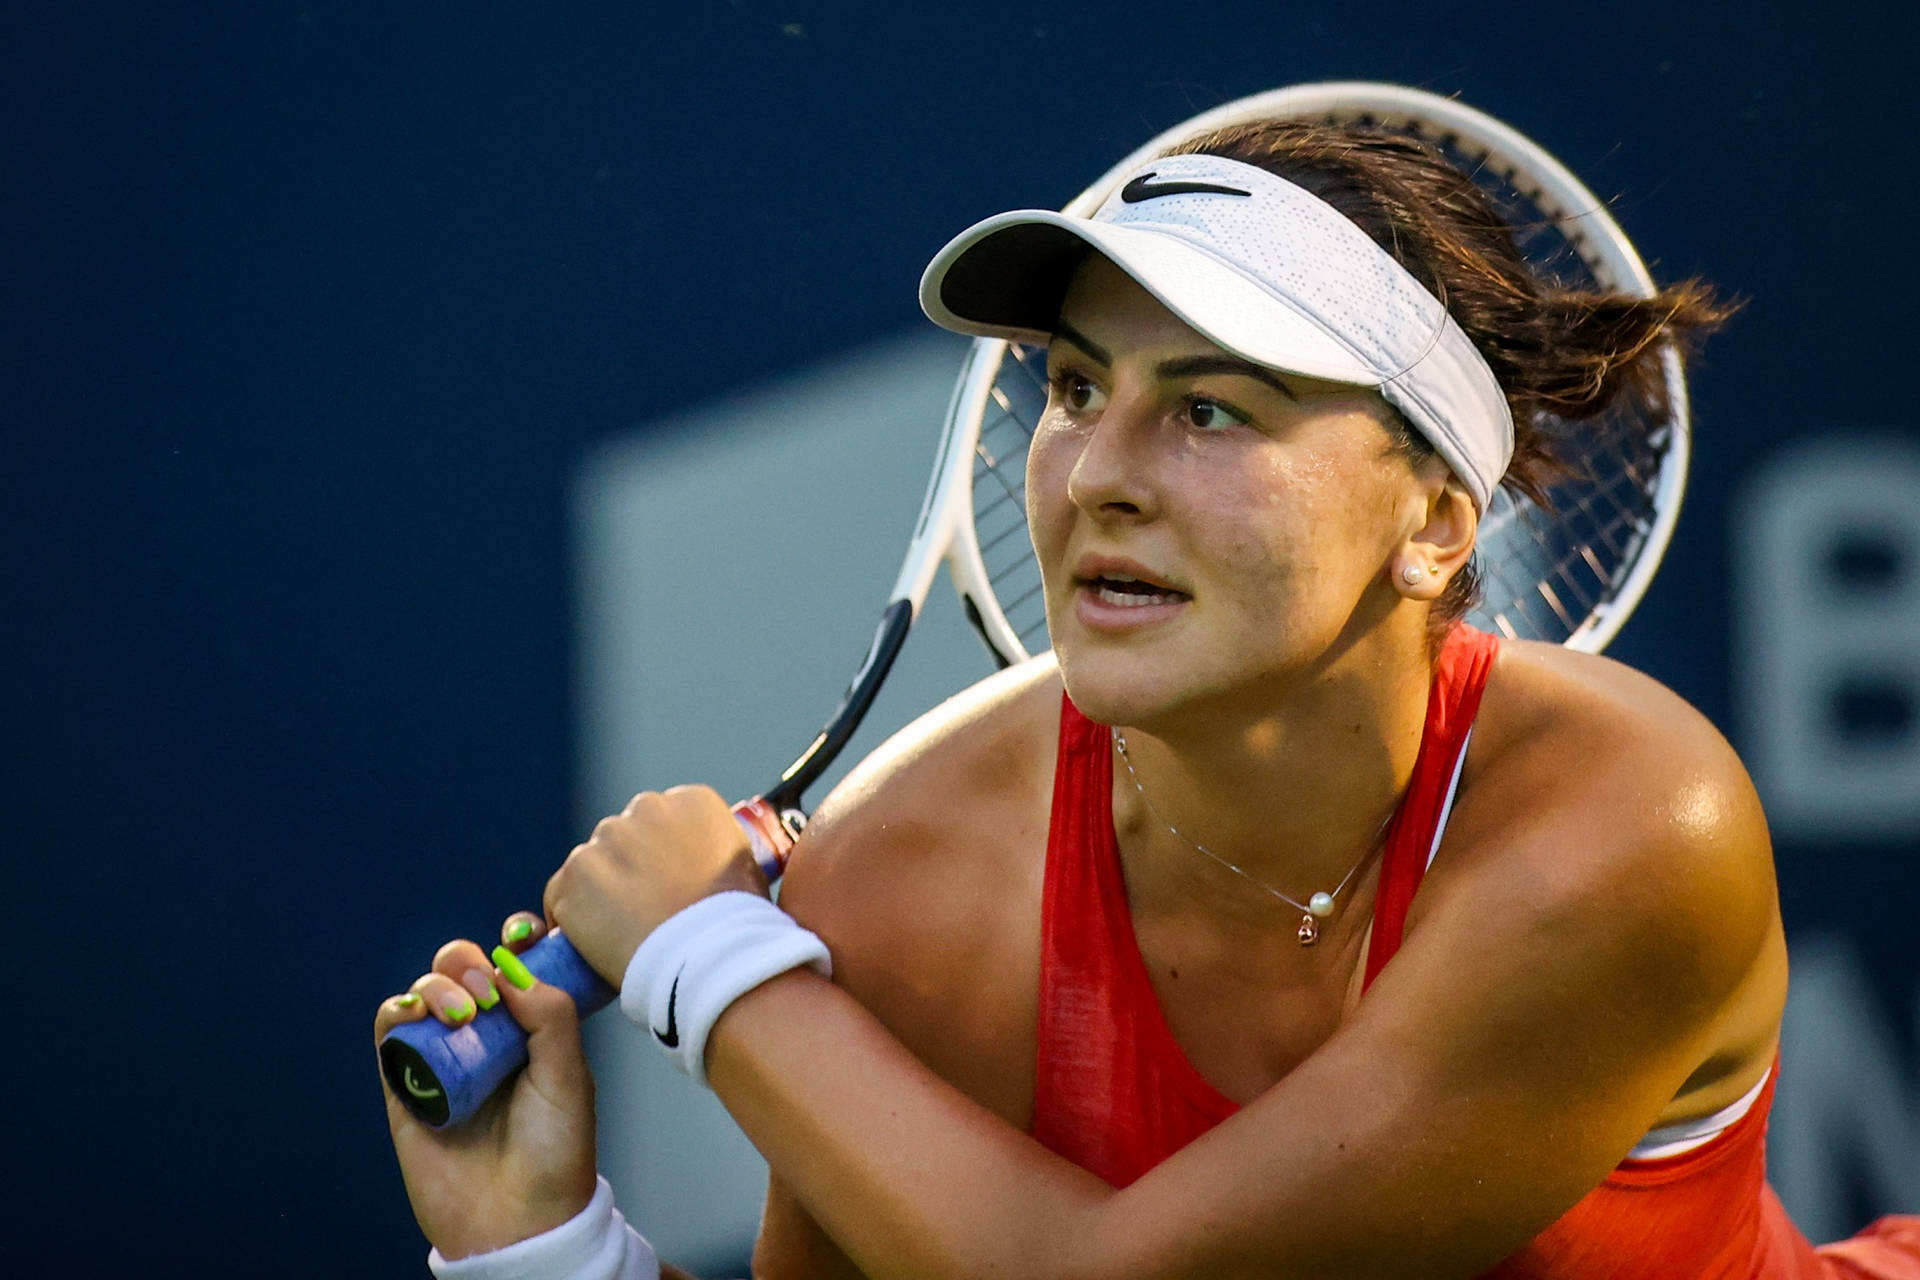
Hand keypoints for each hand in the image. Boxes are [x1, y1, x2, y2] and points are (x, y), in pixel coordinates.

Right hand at [374, 914, 596, 1259]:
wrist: (517, 1221)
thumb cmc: (555, 1153)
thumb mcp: (568, 1076)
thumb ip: (549, 1015)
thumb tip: (510, 967)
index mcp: (529, 1026)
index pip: (513, 963)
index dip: (514, 937)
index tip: (522, 929)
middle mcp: (484, 1035)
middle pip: (461, 968)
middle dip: (466, 961)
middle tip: (484, 990)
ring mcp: (443, 1057)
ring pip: (424, 992)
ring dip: (435, 986)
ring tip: (461, 1014)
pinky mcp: (405, 1084)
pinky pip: (390, 1032)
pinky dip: (398, 1011)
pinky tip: (417, 1017)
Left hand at [544, 784, 767, 983]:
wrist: (709, 956)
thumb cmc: (737, 922)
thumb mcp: (745, 869)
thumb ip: (717, 853)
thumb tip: (708, 865)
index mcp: (692, 801)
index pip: (664, 818)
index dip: (663, 853)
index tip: (669, 883)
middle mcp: (646, 808)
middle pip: (625, 836)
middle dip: (630, 867)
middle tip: (646, 910)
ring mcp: (605, 842)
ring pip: (592, 863)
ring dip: (601, 890)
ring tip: (622, 932)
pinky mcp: (574, 878)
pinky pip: (562, 895)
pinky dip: (571, 917)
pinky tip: (593, 942)